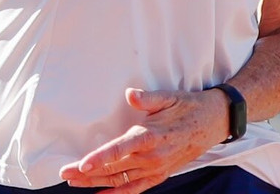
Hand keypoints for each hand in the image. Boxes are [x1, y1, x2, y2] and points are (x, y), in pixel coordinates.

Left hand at [59, 87, 226, 191]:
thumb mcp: (171, 97)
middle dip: (88, 172)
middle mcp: (153, 157)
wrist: (215, 122)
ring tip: (75, 181)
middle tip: (65, 171)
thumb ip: (148, 99)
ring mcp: (157, 168)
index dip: (100, 158)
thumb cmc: (190, 106)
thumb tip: (129, 94)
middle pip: (115, 168)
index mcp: (153, 136)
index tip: (82, 164)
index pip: (121, 149)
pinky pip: (135, 188)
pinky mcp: (161, 174)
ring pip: (121, 180)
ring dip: (96, 182)